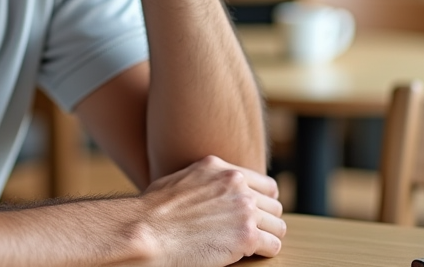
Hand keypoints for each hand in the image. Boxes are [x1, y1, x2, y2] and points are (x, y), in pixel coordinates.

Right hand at [134, 155, 284, 265]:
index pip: (265, 184)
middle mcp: (236, 184)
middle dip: (265, 221)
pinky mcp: (246, 235)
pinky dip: (263, 253)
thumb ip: (204, 182)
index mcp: (221, 169)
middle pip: (274, 205)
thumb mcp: (181, 180)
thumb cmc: (151, 210)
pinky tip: (247, 255)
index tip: (255, 215)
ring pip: (278, 226)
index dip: (262, 203)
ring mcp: (244, 209)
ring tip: (250, 247)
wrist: (145, 229)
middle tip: (252, 234)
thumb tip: (208, 193)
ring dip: (267, 237)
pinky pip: (272, 246)